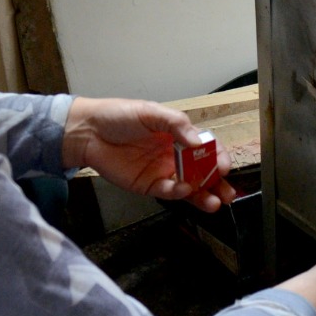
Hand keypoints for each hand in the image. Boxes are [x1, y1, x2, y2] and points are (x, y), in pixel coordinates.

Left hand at [62, 97, 235, 212]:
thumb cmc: (118, 116)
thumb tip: (198, 142)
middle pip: (202, 171)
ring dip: (204, 195)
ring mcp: (162, 171)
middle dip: (217, 183)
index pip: (206, 148)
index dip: (217, 157)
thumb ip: (177, 125)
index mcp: (178, 135)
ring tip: (216, 202)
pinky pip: (169, 193)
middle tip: (228, 192)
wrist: (88, 132)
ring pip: (190, 187)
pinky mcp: (148, 186)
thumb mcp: (151, 112)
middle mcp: (174, 155)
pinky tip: (185, 190)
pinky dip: (179, 193)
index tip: (223, 165)